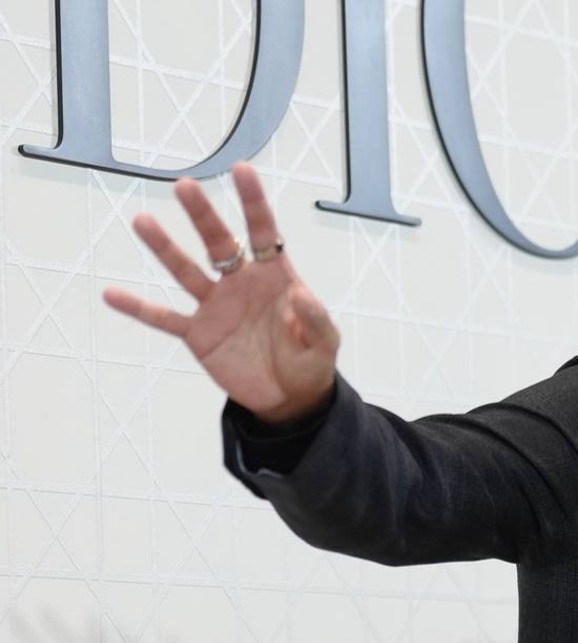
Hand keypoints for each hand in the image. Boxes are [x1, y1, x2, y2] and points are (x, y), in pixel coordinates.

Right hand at [103, 162, 339, 423]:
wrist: (289, 397)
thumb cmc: (311, 361)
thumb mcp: (325, 342)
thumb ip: (315, 318)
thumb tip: (300, 294)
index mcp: (275, 277)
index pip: (263, 232)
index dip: (253, 201)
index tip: (240, 169)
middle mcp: (241, 283)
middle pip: (219, 242)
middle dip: (203, 215)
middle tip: (184, 186)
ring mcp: (217, 306)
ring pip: (186, 271)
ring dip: (164, 248)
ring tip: (142, 220)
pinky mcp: (199, 334)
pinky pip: (164, 318)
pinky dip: (139, 308)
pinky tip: (112, 294)